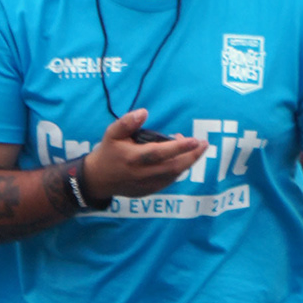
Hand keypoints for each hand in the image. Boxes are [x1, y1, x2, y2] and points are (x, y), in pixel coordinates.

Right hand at [80, 108, 207, 198]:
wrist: (99, 180)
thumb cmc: (108, 152)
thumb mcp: (112, 134)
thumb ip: (127, 122)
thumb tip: (144, 112)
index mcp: (133, 158)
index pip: (160, 152)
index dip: (179, 147)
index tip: (194, 140)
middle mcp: (142, 173)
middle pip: (174, 166)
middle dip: (192, 156)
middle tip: (204, 144)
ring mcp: (148, 184)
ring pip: (175, 174)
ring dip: (188, 162)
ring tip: (194, 147)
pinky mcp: (150, 191)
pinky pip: (170, 180)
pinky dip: (179, 169)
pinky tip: (183, 158)